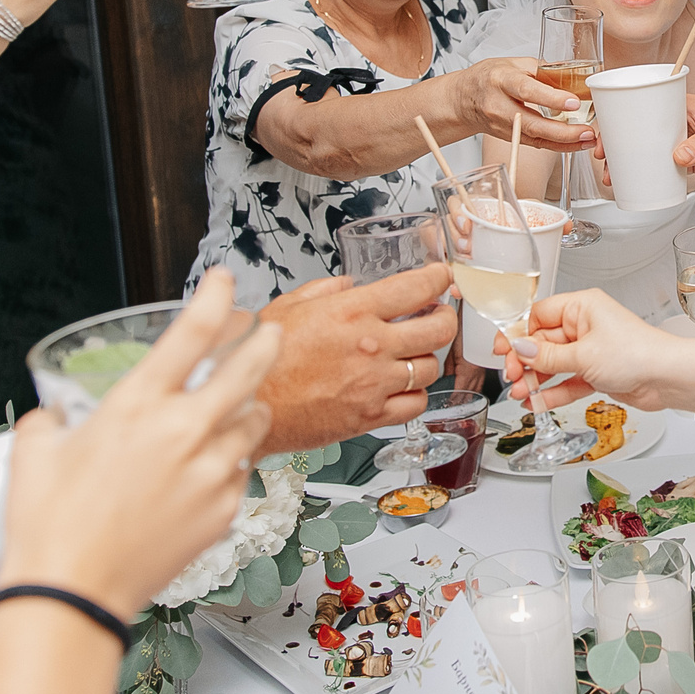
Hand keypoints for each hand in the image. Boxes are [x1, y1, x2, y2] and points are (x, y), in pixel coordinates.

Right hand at [0, 269, 277, 619]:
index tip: (227, 281)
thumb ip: (51, 421)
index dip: (217, 296)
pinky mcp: (223, 510)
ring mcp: (209, 471)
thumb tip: (55, 415)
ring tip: (241, 408)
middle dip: (266, 342)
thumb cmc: (50, 526)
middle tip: (271, 333)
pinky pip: (242, 472)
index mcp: (137, 405)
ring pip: (255, 421)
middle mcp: (182, 431)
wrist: (72, 594)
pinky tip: (211, 469)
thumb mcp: (35, 453)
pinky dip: (233, 463)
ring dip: (252, 407)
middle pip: (250, 368)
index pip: (193, 331)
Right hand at [254, 266, 465, 448]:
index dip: (438, 278)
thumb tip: (345, 284)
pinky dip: (415, 395)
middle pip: (437, 328)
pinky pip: (416, 404)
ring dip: (426, 358)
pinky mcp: (371, 416)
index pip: (415, 287)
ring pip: (430, 367)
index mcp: (351, 312)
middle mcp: (371, 345)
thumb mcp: (288, 306)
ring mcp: (374, 382)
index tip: (442, 277)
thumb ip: (323, 290)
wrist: (249, 407)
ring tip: (414, 354)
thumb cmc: (262, 360)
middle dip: (445, 318)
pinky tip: (402, 388)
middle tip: (439, 315)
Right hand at [449, 56, 594, 151]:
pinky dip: (558, 146)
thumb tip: (572, 72)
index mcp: (501, 80)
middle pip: (533, 123)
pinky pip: (535, 144)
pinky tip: (576, 143)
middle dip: (563, 131)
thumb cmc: (487, 78)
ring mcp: (503, 126)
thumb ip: (541, 68)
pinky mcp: (509, 138)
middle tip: (588, 130)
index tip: (573, 102)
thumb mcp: (511, 62)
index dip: (551, 98)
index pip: (526, 90)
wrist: (463, 99)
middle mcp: (499, 105)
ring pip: (536, 138)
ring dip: (565, 141)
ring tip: (589, 138)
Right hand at [501, 287, 692, 410]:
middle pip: (542, 341)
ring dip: (536, 379)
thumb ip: (547, 355)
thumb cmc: (637, 353)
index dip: (518, 333)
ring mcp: (591, 349)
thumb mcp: (583, 355)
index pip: (538, 315)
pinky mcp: (597, 371)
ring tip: (520, 393)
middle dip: (525, 361)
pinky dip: (553, 391)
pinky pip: (567, 380)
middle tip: (513, 376)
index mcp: (582, 307)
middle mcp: (585, 325)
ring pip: (553, 363)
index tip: (503, 350)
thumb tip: (520, 348)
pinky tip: (537, 402)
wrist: (668, 378)